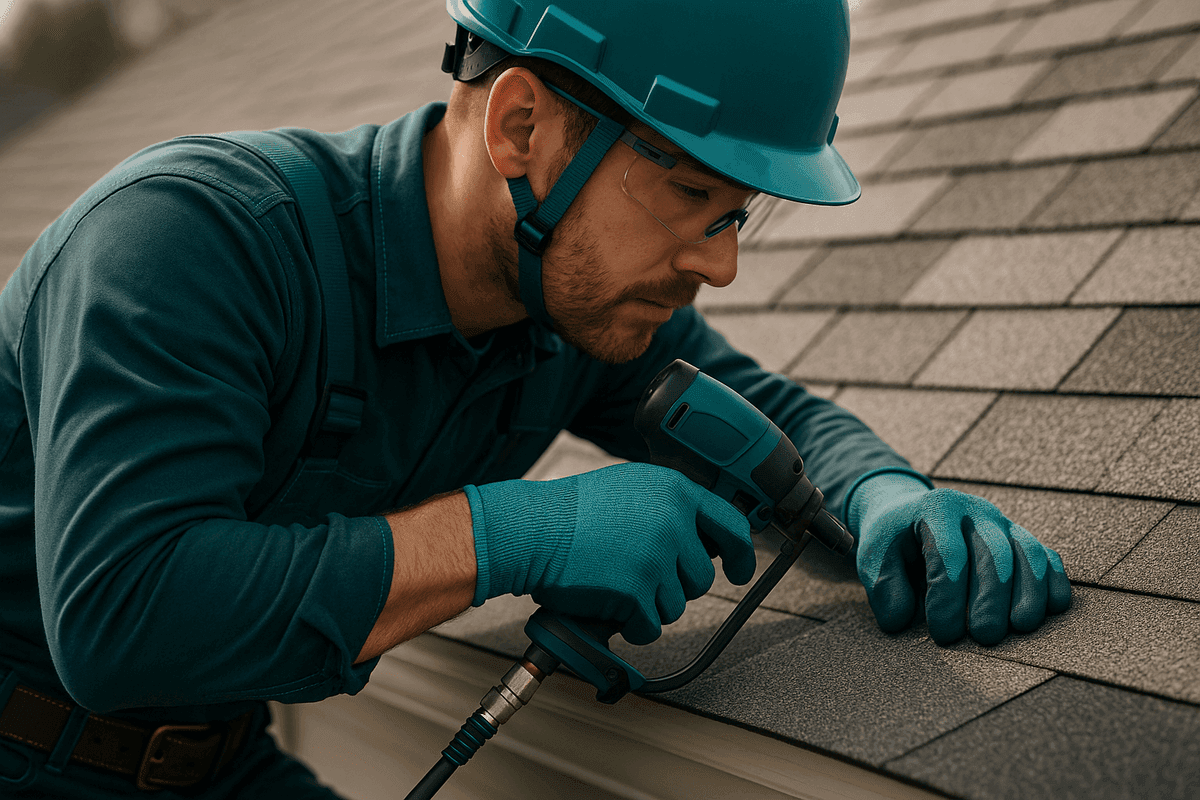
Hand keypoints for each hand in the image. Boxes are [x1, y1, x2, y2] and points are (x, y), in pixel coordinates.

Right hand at [465, 462, 754, 644]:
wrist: (532, 530)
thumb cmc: (571, 512)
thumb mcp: (631, 488)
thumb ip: (669, 506)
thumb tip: (699, 535)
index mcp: (675, 491)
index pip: (731, 524)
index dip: (740, 553)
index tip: (738, 569)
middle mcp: (672, 521)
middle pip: (701, 577)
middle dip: (674, 586)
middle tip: (641, 577)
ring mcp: (655, 557)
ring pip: (676, 605)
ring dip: (650, 606)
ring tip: (617, 584)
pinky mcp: (636, 591)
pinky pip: (651, 626)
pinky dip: (631, 625)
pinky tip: (610, 604)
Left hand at [848, 471, 1070, 645]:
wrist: (908, 512)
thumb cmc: (893, 540)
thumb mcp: (874, 555)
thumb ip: (883, 586)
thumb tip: (900, 620)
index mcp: (935, 509)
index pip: (948, 554)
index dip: (948, 597)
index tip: (944, 633)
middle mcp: (973, 511)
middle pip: (994, 554)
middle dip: (991, 598)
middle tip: (985, 636)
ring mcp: (1001, 521)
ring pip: (1026, 552)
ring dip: (1029, 591)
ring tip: (1022, 626)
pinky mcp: (1018, 536)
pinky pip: (1045, 554)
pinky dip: (1054, 579)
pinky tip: (1054, 607)